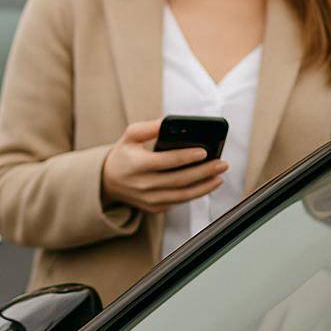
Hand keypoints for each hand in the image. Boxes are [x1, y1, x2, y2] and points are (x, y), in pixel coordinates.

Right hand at [100, 119, 228, 213]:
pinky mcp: (154, 207)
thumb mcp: (129, 136)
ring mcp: (148, 199)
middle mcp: (142, 185)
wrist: (108, 181)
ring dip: (204, 187)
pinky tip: (206, 185)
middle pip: (179, 180)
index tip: (204, 151)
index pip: (164, 161)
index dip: (186, 157)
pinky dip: (195, 194)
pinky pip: (179, 202)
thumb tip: (170, 122)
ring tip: (219, 177)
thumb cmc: (123, 155)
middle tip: (222, 164)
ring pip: (182, 195)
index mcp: (136, 165)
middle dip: (204, 172)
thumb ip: (148, 128)